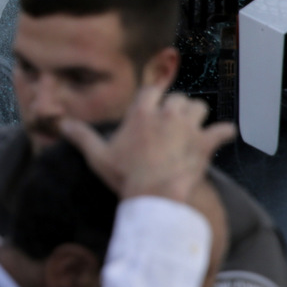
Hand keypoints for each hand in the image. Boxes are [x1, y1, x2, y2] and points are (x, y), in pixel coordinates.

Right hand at [61, 86, 236, 203]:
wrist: (153, 196)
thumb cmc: (124, 176)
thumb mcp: (98, 156)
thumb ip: (82, 136)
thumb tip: (62, 124)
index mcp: (141, 113)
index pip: (152, 90)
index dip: (155, 96)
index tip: (155, 104)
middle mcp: (166, 114)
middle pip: (178, 98)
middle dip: (177, 107)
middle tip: (173, 122)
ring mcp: (188, 127)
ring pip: (200, 107)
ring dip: (197, 115)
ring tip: (193, 126)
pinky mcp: (205, 143)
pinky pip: (223, 130)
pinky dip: (224, 133)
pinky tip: (223, 136)